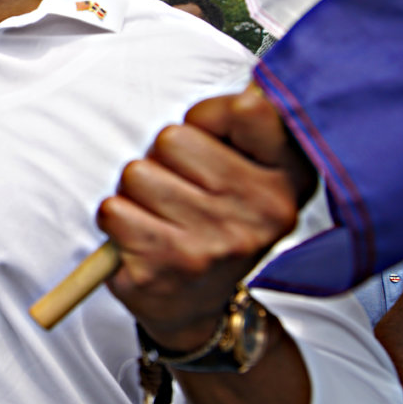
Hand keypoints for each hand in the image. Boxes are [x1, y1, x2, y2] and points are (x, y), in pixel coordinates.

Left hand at [98, 88, 312, 349]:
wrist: (199, 308)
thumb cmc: (213, 219)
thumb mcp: (247, 168)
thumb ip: (241, 122)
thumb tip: (249, 95)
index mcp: (289, 179)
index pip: (250, 109)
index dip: (210, 119)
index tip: (214, 143)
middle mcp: (262, 213)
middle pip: (171, 139)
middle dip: (163, 160)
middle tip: (181, 193)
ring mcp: (214, 244)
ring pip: (136, 173)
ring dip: (137, 192)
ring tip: (162, 217)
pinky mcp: (166, 268)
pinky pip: (113, 209)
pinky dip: (116, 220)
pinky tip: (142, 239)